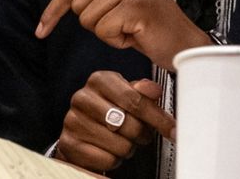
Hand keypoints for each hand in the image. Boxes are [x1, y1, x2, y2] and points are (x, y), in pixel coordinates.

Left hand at [35, 0, 210, 67]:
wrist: (182, 40)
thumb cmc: (148, 20)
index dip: (54, 11)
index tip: (42, 29)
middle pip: (78, 4)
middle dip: (95, 22)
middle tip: (122, 21)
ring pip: (89, 18)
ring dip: (107, 31)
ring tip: (131, 26)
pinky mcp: (137, 4)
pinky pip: (103, 30)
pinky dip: (116, 40)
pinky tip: (135, 34)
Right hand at [54, 72, 174, 173]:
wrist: (82, 131)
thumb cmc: (110, 110)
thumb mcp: (128, 95)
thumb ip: (144, 92)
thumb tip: (155, 90)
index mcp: (100, 80)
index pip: (134, 99)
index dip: (156, 116)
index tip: (171, 128)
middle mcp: (82, 97)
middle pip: (127, 123)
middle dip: (141, 133)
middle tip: (141, 135)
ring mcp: (72, 121)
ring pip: (118, 144)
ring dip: (128, 147)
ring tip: (124, 141)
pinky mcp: (68, 144)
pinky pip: (105, 159)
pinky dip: (114, 159)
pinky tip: (110, 150)